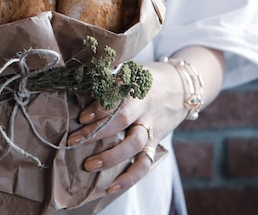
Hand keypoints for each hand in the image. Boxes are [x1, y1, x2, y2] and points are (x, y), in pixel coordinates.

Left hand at [67, 61, 186, 193]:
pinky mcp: (155, 142)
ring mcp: (152, 126)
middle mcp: (145, 107)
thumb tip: (78, 86)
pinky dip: (130, 177)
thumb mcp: (131, 70)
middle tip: (74, 141)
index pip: (117, 96)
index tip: (82, 117)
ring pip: (134, 144)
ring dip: (111, 157)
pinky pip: (145, 163)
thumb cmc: (147, 78)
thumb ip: (109, 80)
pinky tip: (111, 187)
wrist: (183, 87)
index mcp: (136, 86)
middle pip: (123, 120)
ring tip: (89, 165)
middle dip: (97, 132)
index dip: (100, 107)